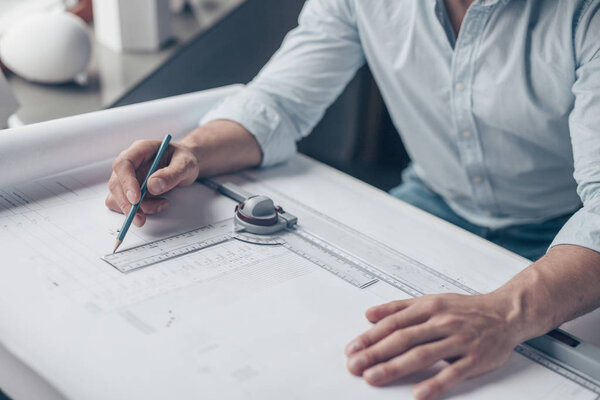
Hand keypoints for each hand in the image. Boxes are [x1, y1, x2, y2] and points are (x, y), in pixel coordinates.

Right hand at [105, 139, 200, 226]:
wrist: (185, 166)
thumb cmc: (184, 160)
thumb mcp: (186, 164)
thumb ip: (172, 174)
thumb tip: (152, 186)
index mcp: (140, 150)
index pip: (123, 164)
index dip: (127, 182)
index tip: (136, 199)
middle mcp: (130, 163)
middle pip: (116, 183)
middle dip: (127, 204)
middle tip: (141, 218)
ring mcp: (127, 177)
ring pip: (117, 197)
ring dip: (134, 209)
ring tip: (161, 205)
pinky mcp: (129, 190)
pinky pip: (123, 204)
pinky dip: (138, 210)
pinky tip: (157, 206)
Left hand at [345, 293, 524, 399]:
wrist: (505, 313)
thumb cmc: (465, 309)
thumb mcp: (430, 300)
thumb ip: (398, 307)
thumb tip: (370, 314)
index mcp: (429, 307)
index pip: (393, 323)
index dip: (370, 337)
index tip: (353, 349)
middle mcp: (442, 322)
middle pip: (403, 339)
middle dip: (375, 353)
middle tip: (355, 365)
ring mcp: (459, 341)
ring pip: (423, 355)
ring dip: (395, 367)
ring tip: (374, 377)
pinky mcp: (475, 358)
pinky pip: (453, 373)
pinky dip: (435, 384)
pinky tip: (418, 394)